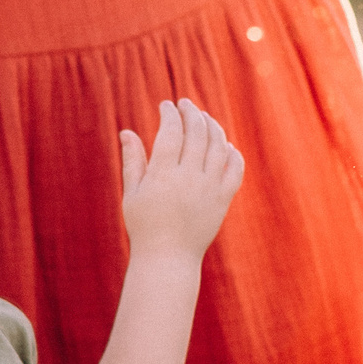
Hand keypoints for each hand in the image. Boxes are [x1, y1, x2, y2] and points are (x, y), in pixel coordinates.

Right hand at [117, 99, 243, 260]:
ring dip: (212, 126)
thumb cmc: (144, 226)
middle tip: (185, 104)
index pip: (172, 131)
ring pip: (219, 146)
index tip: (166, 106)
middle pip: (197, 132)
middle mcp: (189, 178)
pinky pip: (235, 169)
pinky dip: (232, 153)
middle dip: (192, 112)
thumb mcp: (132, 193)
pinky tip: (224, 145)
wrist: (168, 258)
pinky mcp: (223, 200)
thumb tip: (127, 131)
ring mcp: (209, 189)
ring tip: (204, 118)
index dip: (170, 114)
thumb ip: (133, 161)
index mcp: (163, 175)